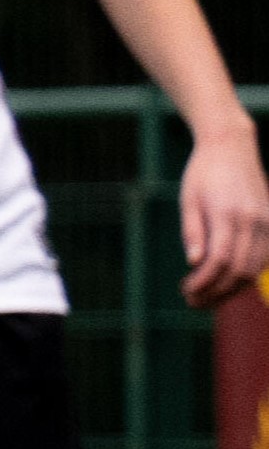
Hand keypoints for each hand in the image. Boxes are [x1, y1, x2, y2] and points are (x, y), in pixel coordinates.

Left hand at [192, 124, 268, 307]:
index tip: (186, 292)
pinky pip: (265, 257)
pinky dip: (248, 274)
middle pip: (239, 270)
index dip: (203, 283)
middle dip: (216, 292)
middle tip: (194, 301)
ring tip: (208, 295)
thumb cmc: (203, 173)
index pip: (219, 261)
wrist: (232, 147)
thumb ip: (193, 231)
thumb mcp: (188, 200)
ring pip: (255, 268)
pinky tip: (227, 279)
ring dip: (233, 288)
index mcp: (228, 215)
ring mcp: (266, 221)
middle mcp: (253, 220)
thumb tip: (194, 262)